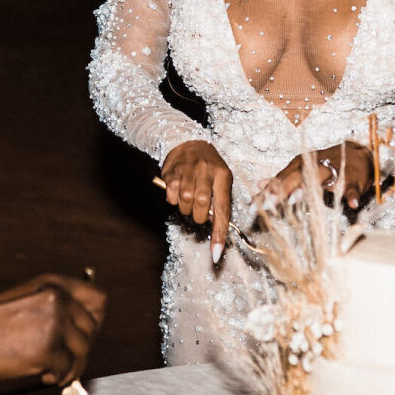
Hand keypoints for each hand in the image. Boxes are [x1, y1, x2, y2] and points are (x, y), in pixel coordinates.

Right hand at [0, 274, 105, 385]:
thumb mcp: (27, 299)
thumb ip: (54, 308)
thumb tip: (80, 335)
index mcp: (54, 284)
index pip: (99, 299)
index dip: (93, 320)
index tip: (80, 334)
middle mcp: (59, 299)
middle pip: (92, 330)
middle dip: (80, 348)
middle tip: (61, 357)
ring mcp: (54, 322)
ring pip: (84, 352)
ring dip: (70, 366)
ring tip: (51, 368)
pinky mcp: (47, 348)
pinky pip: (68, 370)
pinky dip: (58, 377)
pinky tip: (42, 373)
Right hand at [160, 140, 232, 262]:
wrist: (189, 141)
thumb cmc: (209, 166)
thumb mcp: (220, 178)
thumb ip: (219, 200)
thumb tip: (216, 227)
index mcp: (223, 175)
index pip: (223, 209)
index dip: (219, 233)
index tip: (216, 253)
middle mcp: (205, 171)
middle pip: (201, 205)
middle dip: (199, 216)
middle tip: (198, 212)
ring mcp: (187, 170)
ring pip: (185, 202)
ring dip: (186, 208)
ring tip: (188, 200)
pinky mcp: (171, 171)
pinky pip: (171, 196)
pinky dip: (174, 200)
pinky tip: (178, 191)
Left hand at [267, 141, 373, 209]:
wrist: (358, 155)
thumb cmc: (327, 166)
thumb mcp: (302, 170)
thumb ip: (282, 179)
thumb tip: (260, 184)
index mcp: (299, 164)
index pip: (279, 179)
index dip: (265, 192)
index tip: (251, 205)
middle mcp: (312, 165)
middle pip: (294, 178)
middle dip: (279, 191)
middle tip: (266, 206)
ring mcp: (333, 171)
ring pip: (319, 178)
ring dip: (307, 189)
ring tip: (294, 200)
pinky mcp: (352, 179)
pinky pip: (351, 188)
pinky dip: (351, 195)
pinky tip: (351, 204)